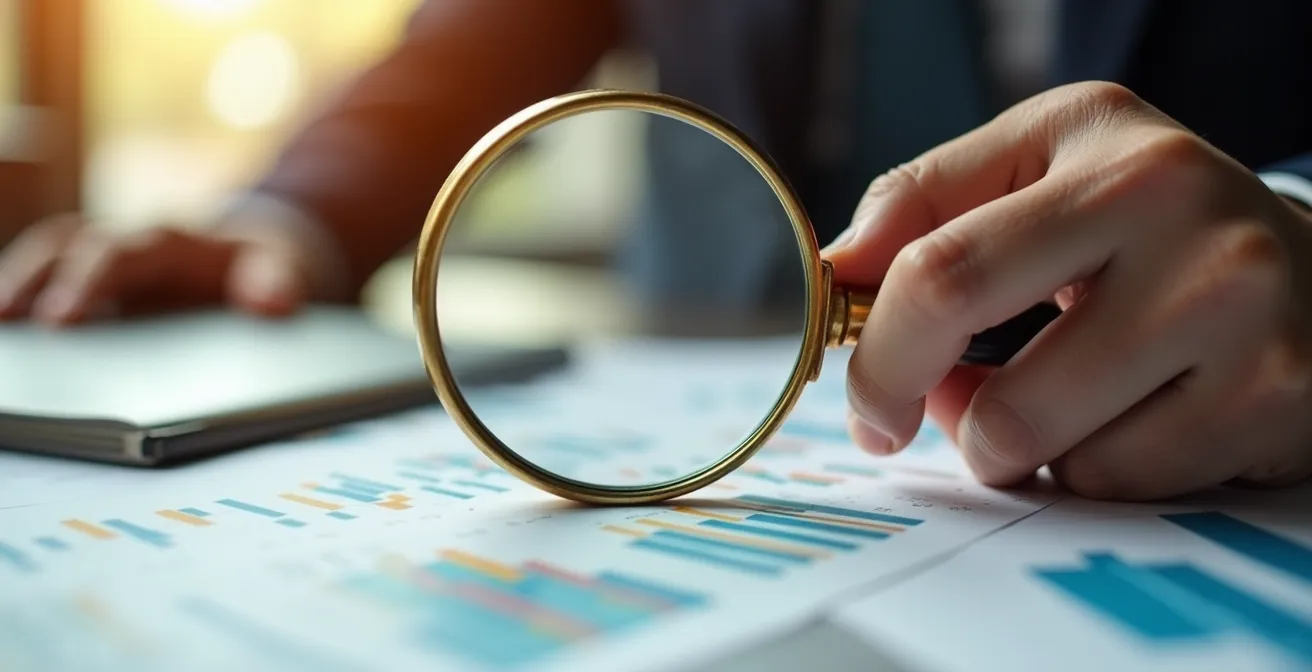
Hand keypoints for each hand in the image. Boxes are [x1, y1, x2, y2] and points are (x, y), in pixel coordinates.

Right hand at [0, 200, 343, 325]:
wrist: (262, 258)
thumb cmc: (265, 270)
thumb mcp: (285, 272)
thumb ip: (279, 284)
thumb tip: (273, 305)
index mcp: (172, 242)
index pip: (124, 255)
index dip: (89, 281)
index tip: (61, 317)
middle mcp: (127, 245)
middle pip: (68, 249)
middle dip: (39, 284)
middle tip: (18, 328)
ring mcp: (104, 264)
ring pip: (46, 259)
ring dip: (14, 286)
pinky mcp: (93, 287)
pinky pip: (46, 284)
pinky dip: (21, 300)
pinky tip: (10, 343)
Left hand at [824, 81, 1311, 499]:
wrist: (1306, 268)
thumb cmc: (1142, 220)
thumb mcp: (1036, 164)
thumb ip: (924, 201)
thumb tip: (838, 270)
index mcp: (1104, 150)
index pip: (940, 274)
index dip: (879, 356)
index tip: (865, 396)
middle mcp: (1185, 223)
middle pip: (1000, 398)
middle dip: (938, 423)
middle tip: (927, 413)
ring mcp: (1239, 318)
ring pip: (1048, 449)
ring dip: (1016, 443)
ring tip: (1050, 392)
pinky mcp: (1271, 400)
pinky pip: (1114, 480)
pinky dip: (1090, 463)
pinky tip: (1123, 413)